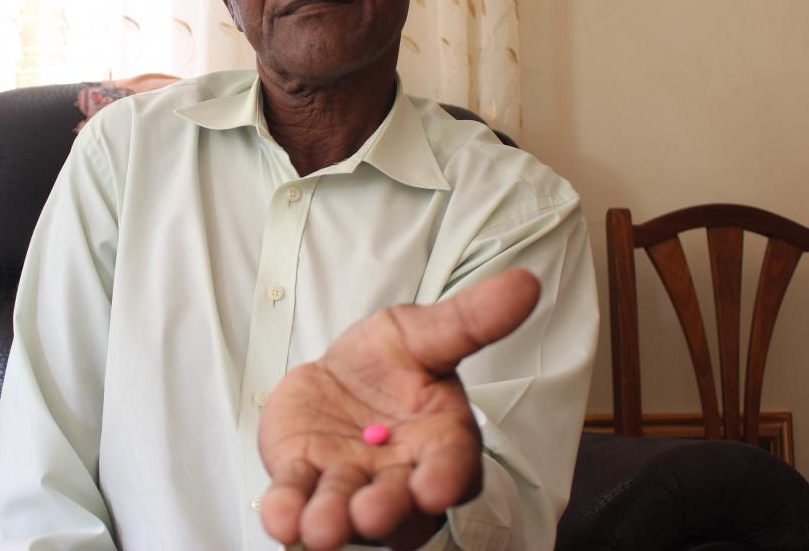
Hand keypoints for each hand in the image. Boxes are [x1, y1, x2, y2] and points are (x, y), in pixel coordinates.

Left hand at [258, 269, 540, 550]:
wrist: (336, 376)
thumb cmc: (391, 363)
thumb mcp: (424, 333)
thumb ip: (470, 319)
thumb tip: (527, 282)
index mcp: (439, 443)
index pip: (451, 469)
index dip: (444, 480)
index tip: (435, 489)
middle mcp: (397, 476)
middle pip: (397, 503)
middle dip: (384, 511)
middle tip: (370, 514)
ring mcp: (348, 484)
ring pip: (343, 510)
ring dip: (332, 521)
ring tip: (322, 528)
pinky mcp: (302, 480)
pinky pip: (295, 502)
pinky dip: (288, 512)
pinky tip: (281, 517)